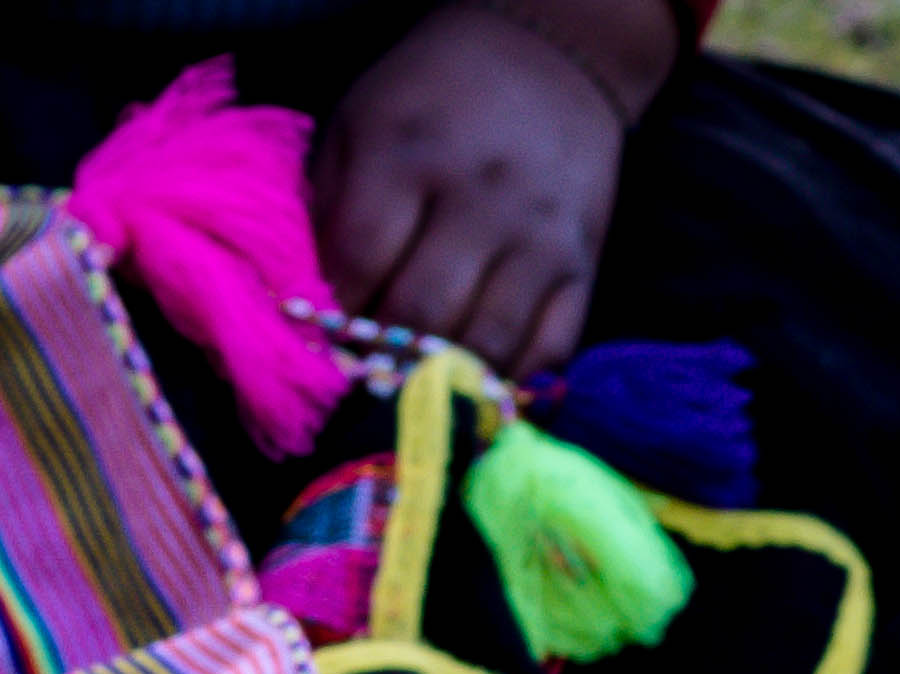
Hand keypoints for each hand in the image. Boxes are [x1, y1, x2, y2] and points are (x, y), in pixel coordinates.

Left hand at [315, 0, 674, 383]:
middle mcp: (479, 197)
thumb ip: (331, 209)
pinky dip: (507, 385)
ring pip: (485, 345)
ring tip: (414, 389)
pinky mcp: (581, 266)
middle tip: (364, 375)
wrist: (545, 58)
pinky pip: (547, 352)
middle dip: (382, 358)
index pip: (361, 261)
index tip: (326, 336)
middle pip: (421, 312)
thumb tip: (318, 308)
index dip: (335, 314)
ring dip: (442, 381)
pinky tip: (474, 386)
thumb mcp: (360, 122)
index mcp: (409, 154)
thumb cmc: (430, 100)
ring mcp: (537, 236)